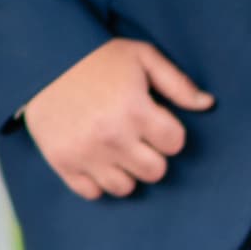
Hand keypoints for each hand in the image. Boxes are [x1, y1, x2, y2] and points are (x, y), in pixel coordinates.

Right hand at [24, 37, 213, 201]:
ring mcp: (85, 153)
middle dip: (152, 155)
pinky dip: (97, 179)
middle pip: (155, 171)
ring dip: (126, 171)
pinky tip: (95, 157)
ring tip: (117, 148)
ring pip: (125, 187)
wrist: (42, 58)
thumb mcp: (142, 56)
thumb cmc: (97, 57)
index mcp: (135, 109)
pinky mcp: (62, 163)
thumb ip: (177, 83)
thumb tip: (208, 104)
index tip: (156, 121)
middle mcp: (111, 136)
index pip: (174, 144)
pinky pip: (93, 192)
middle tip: (138, 137)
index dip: (169, 133)